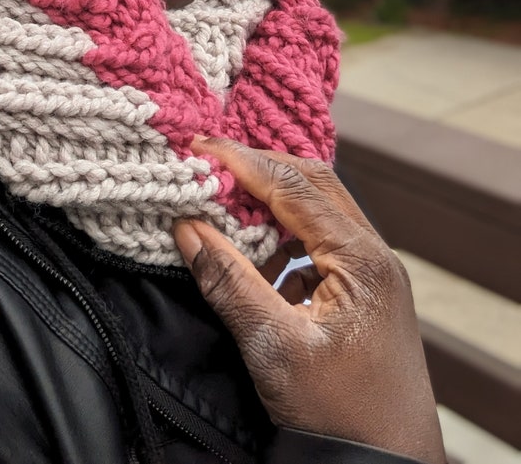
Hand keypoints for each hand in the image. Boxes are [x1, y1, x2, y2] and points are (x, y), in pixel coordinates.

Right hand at [173, 137, 445, 463]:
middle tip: (210, 162)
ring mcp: (372, 273)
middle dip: (259, 168)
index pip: (293, 186)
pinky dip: (283, 237)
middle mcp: (373, 254)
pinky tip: (255, 257)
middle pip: (312, 183)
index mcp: (361, 259)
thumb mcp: (275, 348)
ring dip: (271, 202)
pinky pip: (320, 243)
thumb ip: (229, 283)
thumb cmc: (341, 414)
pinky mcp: (364, 293)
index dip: (242, 161)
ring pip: (317, 211)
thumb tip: (187, 228)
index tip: (199, 146)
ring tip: (224, 206)